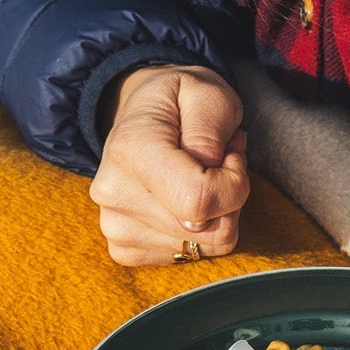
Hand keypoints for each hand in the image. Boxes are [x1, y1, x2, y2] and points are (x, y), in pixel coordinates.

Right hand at [90, 65, 248, 265]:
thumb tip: (209, 177)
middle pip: (208, 231)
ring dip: (217, 214)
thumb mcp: (207, 92)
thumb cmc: (179, 101)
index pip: (200, 200)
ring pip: (205, 247)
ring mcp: (115, 226)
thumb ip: (211, 131)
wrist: (139, 113)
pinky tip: (185, 200)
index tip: (231, 153)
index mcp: (131, 149)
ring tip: (201, 175)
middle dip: (230, 197)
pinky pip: (188, 257)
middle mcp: (114, 194)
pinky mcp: (124, 248)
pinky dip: (199, 232)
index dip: (234, 183)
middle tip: (219, 160)